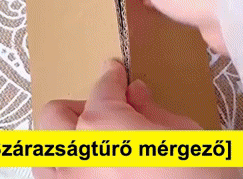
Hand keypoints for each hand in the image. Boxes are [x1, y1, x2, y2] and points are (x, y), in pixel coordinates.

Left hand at [33, 59, 238, 178]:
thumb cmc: (197, 178)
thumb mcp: (185, 136)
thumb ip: (152, 110)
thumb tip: (137, 95)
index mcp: (103, 126)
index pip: (103, 88)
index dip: (114, 77)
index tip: (117, 74)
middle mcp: (75, 156)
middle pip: (57, 114)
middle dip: (81, 106)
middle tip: (109, 111)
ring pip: (45, 152)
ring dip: (67, 140)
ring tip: (97, 144)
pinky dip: (69, 170)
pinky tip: (96, 170)